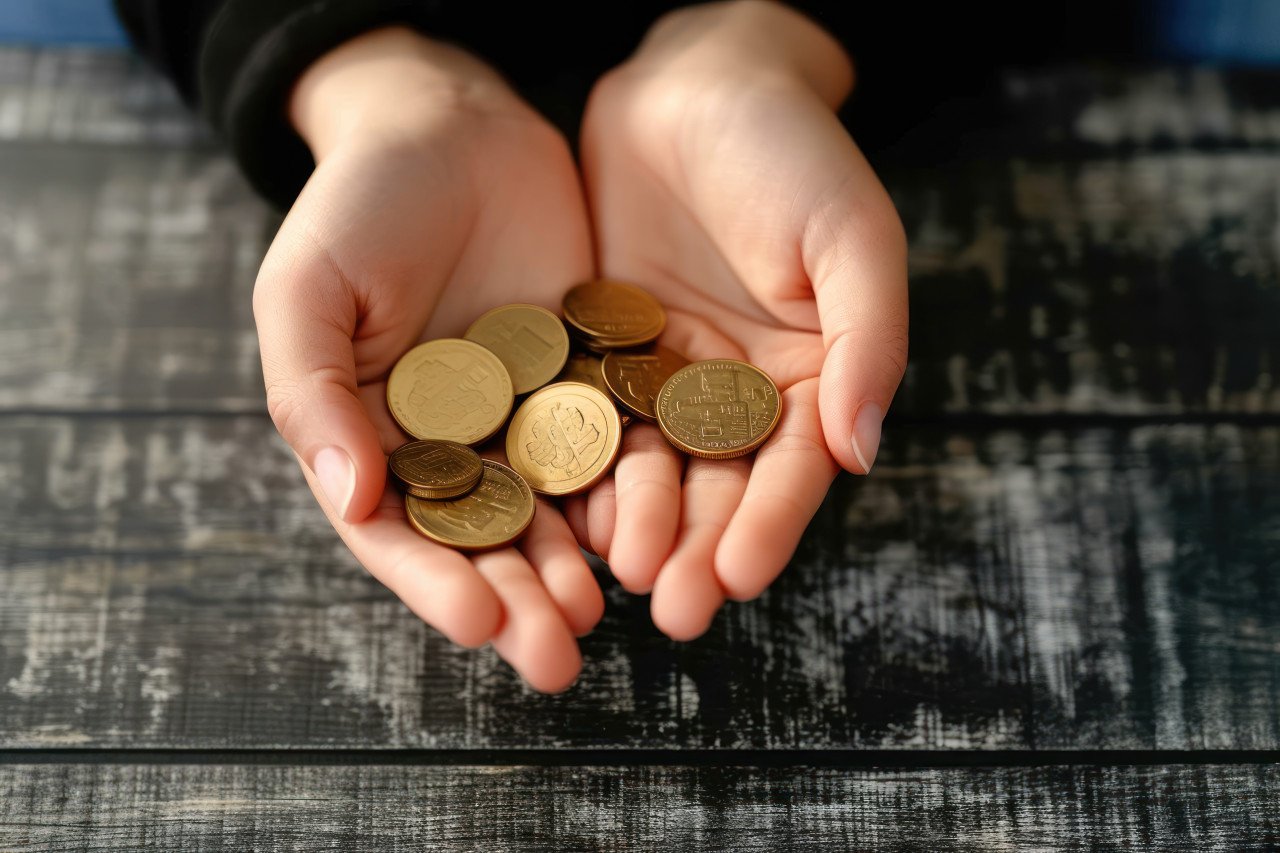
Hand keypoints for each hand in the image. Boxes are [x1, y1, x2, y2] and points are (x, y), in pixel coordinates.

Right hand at [254, 27, 600, 691]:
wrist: (451, 124)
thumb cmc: (357, 205)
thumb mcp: (308, 291)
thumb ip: (312, 395)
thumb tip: (349, 498)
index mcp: (374, 438)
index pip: (400, 530)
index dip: (434, 582)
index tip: (476, 626)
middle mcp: (453, 443)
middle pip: (484, 539)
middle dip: (518, 600)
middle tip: (558, 656)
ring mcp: (525, 416)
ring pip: (554, 506)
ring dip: (578, 563)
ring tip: (609, 608)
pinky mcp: (589, 379)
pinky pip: (613, 442)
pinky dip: (629, 487)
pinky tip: (654, 529)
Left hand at [569, 2, 908, 638]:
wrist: (697, 84)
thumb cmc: (794, 152)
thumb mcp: (851, 237)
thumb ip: (866, 341)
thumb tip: (864, 451)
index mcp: (811, 375)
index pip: (796, 469)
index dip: (771, 525)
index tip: (736, 579)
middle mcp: (739, 390)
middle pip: (721, 485)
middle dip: (698, 547)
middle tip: (668, 609)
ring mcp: (669, 376)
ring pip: (653, 466)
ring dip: (638, 524)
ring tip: (611, 577)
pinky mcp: (604, 352)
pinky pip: (591, 418)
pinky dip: (580, 465)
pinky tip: (560, 511)